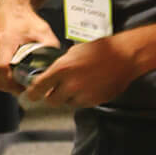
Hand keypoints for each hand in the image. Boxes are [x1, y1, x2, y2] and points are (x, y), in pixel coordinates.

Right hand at [0, 0, 59, 93]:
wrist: (12, 7)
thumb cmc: (25, 18)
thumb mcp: (43, 31)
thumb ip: (51, 47)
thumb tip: (58, 64)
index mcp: (6, 42)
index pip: (1, 68)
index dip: (11, 81)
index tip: (23, 85)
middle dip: (9, 88)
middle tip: (23, 89)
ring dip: (4, 85)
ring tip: (18, 85)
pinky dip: (0, 79)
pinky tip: (12, 79)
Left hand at [24, 36, 138, 108]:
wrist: (124, 57)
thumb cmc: (101, 50)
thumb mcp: (74, 51)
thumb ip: (61, 65)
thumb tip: (52, 74)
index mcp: (62, 69)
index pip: (39, 86)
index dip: (32, 93)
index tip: (31, 95)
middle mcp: (71, 85)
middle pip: (51, 100)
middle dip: (52, 96)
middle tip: (55, 91)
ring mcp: (83, 95)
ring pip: (67, 103)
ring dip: (69, 97)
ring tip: (79, 84)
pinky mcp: (94, 101)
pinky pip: (82, 103)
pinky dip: (82, 98)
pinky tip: (89, 86)